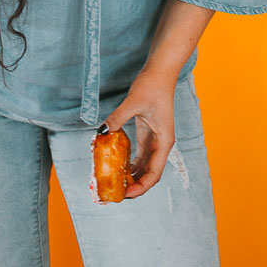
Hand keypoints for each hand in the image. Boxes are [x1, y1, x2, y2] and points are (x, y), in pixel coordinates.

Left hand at [99, 70, 176, 198]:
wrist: (160, 72)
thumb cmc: (152, 86)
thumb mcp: (134, 102)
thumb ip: (118, 118)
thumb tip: (102, 132)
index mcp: (163, 142)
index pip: (154, 173)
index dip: (141, 187)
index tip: (126, 194)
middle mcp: (161, 144)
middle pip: (149, 173)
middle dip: (135, 185)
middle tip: (116, 193)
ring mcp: (154, 139)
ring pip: (143, 166)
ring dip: (131, 176)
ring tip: (114, 183)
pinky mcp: (146, 133)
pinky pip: (138, 155)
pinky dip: (129, 162)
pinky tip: (117, 166)